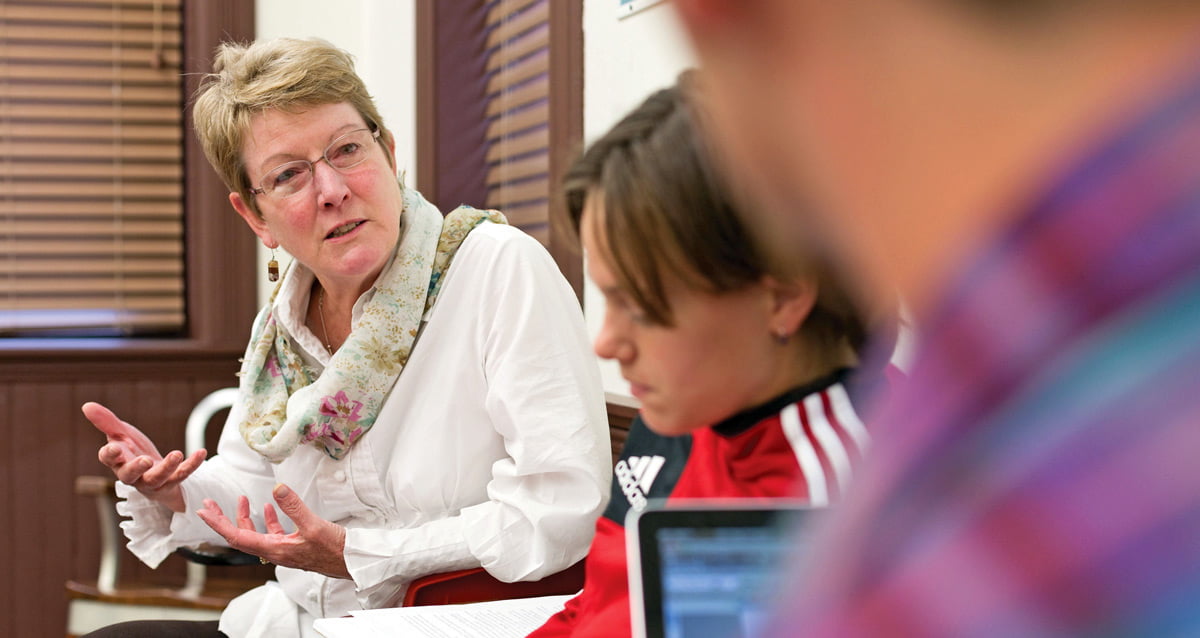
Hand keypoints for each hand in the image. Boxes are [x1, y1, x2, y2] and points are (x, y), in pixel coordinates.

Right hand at [82, 402, 205, 512]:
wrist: (158, 471)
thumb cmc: (135, 452)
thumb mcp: (122, 435)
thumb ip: (107, 422)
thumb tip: (86, 405)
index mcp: (117, 461)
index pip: (108, 460)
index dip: (109, 454)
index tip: (115, 447)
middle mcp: (132, 475)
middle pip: (129, 476)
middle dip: (136, 468)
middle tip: (145, 459)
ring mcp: (152, 482)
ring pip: (157, 478)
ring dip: (167, 467)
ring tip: (177, 454)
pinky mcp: (171, 483)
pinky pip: (182, 476)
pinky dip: (192, 465)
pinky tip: (201, 452)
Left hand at [196, 484, 350, 579]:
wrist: (349, 562)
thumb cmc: (333, 550)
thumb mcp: (313, 525)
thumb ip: (294, 506)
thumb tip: (277, 488)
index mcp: (274, 549)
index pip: (237, 536)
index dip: (218, 523)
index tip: (203, 512)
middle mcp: (274, 551)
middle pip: (240, 536)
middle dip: (223, 519)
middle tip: (210, 505)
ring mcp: (282, 549)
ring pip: (255, 534)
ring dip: (244, 517)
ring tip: (240, 500)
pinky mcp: (292, 546)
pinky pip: (272, 533)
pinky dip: (266, 519)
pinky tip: (269, 507)